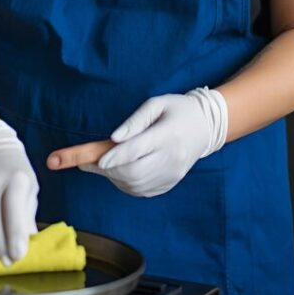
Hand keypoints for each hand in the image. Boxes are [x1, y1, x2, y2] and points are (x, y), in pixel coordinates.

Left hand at [64, 87, 227, 196]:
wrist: (206, 127)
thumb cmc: (177, 110)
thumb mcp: (156, 104)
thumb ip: (134, 121)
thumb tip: (113, 139)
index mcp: (169, 135)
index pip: (138, 149)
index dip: (115, 157)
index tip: (96, 160)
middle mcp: (173, 158)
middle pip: (134, 172)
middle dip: (108, 170)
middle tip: (87, 161)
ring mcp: (173, 174)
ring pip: (135, 185)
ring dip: (113, 177)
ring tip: (102, 163)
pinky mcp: (170, 183)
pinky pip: (141, 190)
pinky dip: (124, 183)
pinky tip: (119, 171)